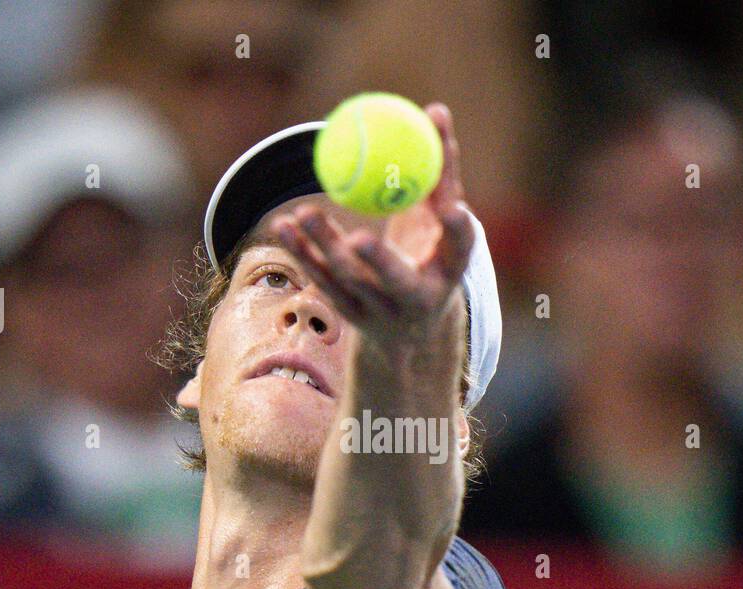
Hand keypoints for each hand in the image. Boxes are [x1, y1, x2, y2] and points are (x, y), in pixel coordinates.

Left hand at [269, 103, 473, 344]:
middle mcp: (418, 299)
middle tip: (360, 237)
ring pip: (350, 281)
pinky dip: (302, 252)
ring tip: (302, 213)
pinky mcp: (351, 314)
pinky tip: (282, 227)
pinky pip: (321, 280)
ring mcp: (382, 311)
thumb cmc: (431, 254)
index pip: (460, 250)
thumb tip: (436, 110)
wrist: (412, 323)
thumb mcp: (440, 219)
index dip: (457, 231)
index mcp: (449, 271)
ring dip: (325, 248)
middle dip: (379, 263)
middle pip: (398, 282)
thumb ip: (439, 169)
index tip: (450, 208)